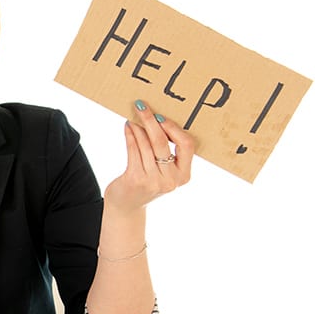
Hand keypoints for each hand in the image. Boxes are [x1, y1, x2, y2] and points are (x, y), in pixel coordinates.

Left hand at [104, 99, 194, 213]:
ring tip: (132, 116)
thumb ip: (166, 151)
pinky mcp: (136, 180)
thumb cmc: (146, 181)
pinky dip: (130, 136)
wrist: (127, 206)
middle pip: (163, 143)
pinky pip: (133, 151)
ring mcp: (154, 181)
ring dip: (138, 127)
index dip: (174, 128)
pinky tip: (128, 127)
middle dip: (152, 121)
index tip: (162, 115)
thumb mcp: (163, 170)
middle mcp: (171, 180)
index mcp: (184, 175)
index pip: (187, 145)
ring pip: (146, 145)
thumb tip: (156, 118)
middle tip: (142, 106)